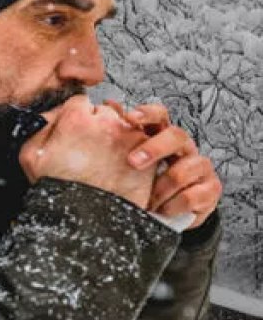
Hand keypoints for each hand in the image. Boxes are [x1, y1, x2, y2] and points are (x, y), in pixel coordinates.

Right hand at [20, 96, 157, 207]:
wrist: (84, 222)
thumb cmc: (56, 190)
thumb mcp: (30, 155)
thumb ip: (41, 125)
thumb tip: (54, 113)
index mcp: (77, 119)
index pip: (80, 103)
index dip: (76, 119)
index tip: (75, 133)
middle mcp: (107, 123)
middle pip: (106, 111)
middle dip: (99, 126)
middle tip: (90, 149)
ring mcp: (131, 139)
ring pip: (127, 127)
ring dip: (119, 139)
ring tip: (107, 162)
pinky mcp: (148, 157)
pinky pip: (144, 147)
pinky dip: (136, 157)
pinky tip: (120, 171)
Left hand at [101, 100, 221, 228]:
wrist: (169, 214)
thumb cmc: (147, 183)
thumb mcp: (130, 163)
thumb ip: (122, 138)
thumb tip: (108, 105)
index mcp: (162, 137)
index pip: (160, 116)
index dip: (147, 113)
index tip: (129, 118)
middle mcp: (184, 148)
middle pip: (176, 136)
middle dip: (154, 148)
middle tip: (133, 162)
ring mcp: (200, 167)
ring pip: (183, 170)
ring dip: (160, 189)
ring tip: (147, 202)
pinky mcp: (211, 189)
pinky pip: (191, 196)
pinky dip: (172, 206)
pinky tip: (162, 211)